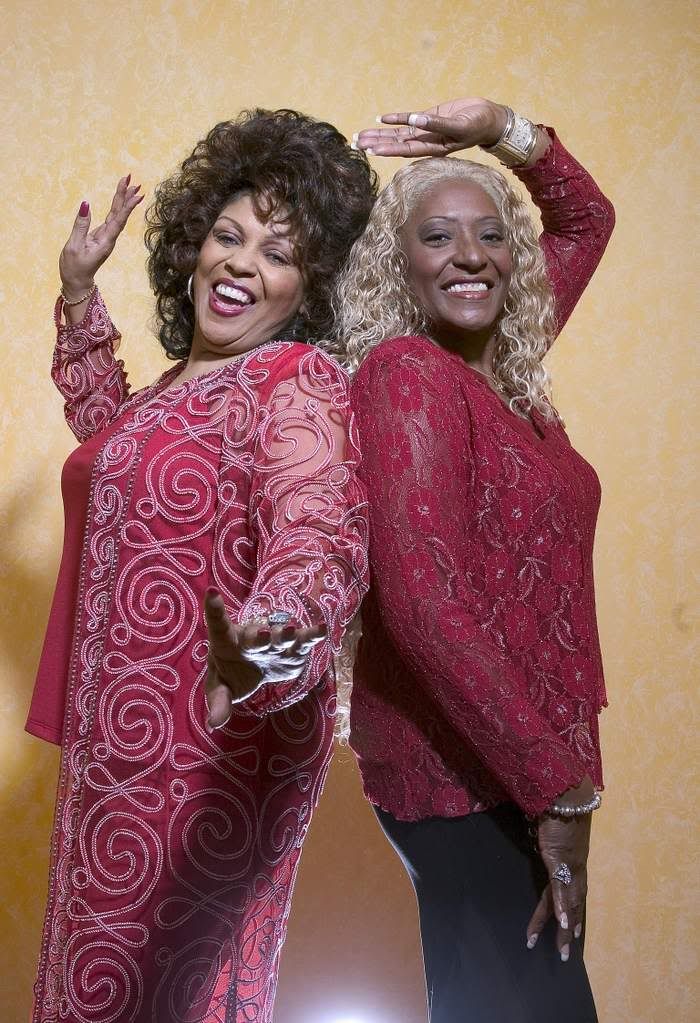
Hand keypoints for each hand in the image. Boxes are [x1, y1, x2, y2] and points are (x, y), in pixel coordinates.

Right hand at [59, 174, 143, 297]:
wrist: (76, 281)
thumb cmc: (74, 267)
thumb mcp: (74, 246)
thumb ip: (80, 225)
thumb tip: (86, 205)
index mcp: (105, 241)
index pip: (119, 220)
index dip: (128, 206)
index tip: (137, 193)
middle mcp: (109, 238)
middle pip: (120, 214)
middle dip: (126, 196)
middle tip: (133, 180)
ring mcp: (106, 237)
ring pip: (116, 215)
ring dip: (122, 199)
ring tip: (129, 184)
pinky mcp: (101, 236)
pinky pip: (111, 218)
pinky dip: (116, 207)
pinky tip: (120, 199)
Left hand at [203, 588, 327, 730]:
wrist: (256, 670)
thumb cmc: (233, 674)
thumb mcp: (222, 688)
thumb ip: (219, 702)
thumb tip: (214, 724)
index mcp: (227, 642)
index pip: (218, 626)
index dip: (215, 610)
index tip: (211, 593)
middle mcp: (251, 637)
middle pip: (254, 636)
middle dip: (259, 635)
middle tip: (262, 633)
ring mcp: (274, 641)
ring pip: (279, 636)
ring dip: (284, 634)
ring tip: (291, 630)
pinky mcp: (294, 649)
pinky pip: (303, 641)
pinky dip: (312, 635)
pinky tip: (321, 629)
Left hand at [354, 98, 508, 158]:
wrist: (488, 118)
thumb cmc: (477, 124)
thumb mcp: (459, 126)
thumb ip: (437, 124)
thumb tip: (416, 119)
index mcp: (433, 147)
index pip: (405, 150)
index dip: (387, 149)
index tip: (370, 150)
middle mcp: (426, 141)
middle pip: (395, 144)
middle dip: (375, 143)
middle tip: (355, 144)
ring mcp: (426, 130)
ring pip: (398, 134)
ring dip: (379, 134)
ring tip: (360, 136)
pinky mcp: (428, 119)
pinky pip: (408, 120)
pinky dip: (395, 119)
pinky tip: (380, 119)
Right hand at [527, 778, 594, 960]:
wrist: (566, 793)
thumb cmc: (558, 804)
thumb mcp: (552, 824)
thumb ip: (547, 830)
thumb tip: (536, 826)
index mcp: (573, 859)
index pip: (573, 890)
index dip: (574, 911)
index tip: (574, 930)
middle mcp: (575, 866)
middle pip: (573, 903)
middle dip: (569, 929)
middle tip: (565, 952)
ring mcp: (568, 864)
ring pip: (567, 902)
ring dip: (563, 929)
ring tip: (560, 950)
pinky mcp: (558, 860)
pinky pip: (558, 889)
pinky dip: (562, 908)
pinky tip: (562, 925)